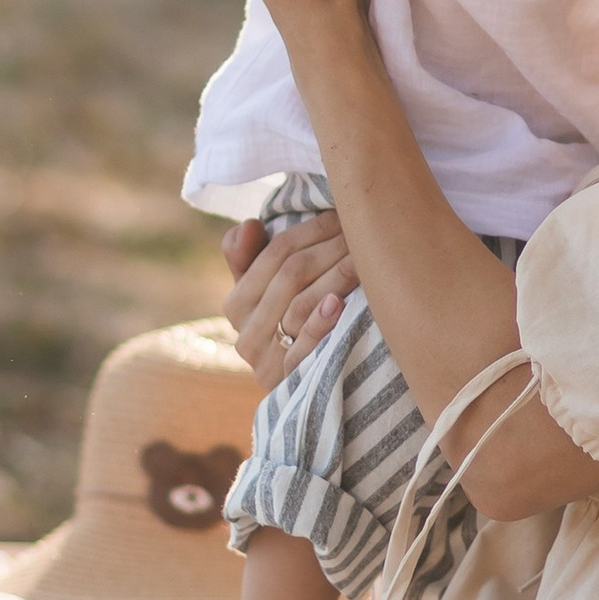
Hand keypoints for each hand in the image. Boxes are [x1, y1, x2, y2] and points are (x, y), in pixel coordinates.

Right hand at [222, 209, 358, 398]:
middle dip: (328, 248)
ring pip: (300, 305)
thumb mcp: (264, 291)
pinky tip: (341, 302)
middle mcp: (245, 334)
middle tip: (360, 232)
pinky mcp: (289, 382)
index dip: (308, 231)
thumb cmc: (287, 325)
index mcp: (236, 305)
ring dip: (335, 276)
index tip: (339, 215)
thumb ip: (248, 255)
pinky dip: (322, 322)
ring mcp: (266, 362)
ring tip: (363, 257)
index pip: (271, 254)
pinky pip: (305, 346)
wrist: (303, 385)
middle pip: (289, 276)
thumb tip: (248, 224)